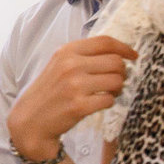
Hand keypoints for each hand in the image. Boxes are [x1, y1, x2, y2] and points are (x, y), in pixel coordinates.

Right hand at [8, 37, 137, 160]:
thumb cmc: (48, 92)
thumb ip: (83, 56)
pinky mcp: (80, 106)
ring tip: (108, 93)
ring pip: (116, 81)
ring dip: (117, 88)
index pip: (105, 42)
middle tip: (117, 80)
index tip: (133, 56)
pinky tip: (98, 104)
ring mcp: (75, 86)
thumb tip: (117, 53)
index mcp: (67, 51)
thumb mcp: (59, 65)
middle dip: (122, 72)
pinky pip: (109, 100)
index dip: (124, 48)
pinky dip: (108, 103)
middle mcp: (71, 65)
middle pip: (115, 62)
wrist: (30, 121)